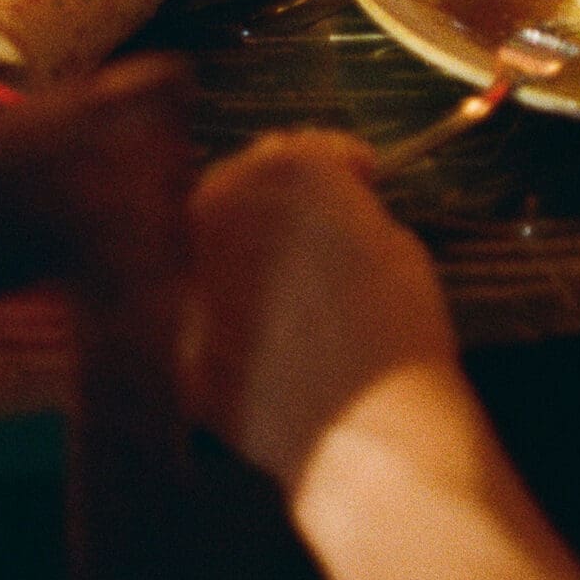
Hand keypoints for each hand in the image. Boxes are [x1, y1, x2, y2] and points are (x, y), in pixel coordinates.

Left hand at [183, 131, 459, 493]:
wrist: (370, 430)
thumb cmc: (399, 331)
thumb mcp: (395, 243)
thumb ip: (349, 214)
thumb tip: (330, 218)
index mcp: (290, 172)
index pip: (307, 148)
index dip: (339, 164)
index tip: (357, 181)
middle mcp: (226, 211)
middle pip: (240, 181)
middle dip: (274, 196)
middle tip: (311, 226)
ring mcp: (193, 276)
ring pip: (208, 243)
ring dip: (240, 249)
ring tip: (286, 283)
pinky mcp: (180, 343)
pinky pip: (199, 312)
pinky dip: (224, 315)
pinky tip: (265, 338)